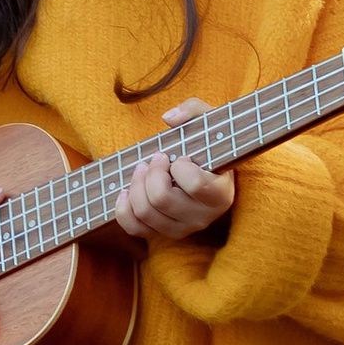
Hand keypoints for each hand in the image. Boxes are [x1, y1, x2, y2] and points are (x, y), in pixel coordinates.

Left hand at [112, 111, 234, 246]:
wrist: (208, 173)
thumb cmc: (209, 146)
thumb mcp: (210, 121)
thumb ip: (194, 110)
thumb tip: (168, 118)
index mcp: (220, 195)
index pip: (195, 184)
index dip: (180, 166)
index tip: (181, 157)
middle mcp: (203, 218)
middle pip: (162, 199)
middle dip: (150, 172)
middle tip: (155, 159)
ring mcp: (182, 229)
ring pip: (145, 213)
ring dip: (135, 185)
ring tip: (142, 169)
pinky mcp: (163, 234)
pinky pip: (134, 229)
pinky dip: (123, 209)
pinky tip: (125, 191)